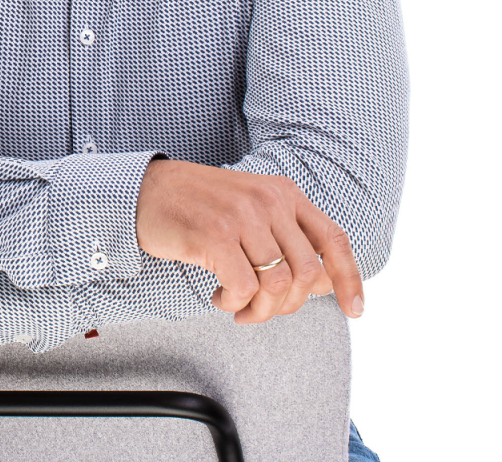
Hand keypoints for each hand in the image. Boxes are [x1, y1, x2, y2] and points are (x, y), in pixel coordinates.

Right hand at [135, 159, 363, 323]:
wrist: (146, 190)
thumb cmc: (198, 204)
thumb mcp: (251, 207)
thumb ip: (286, 235)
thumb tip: (322, 282)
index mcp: (283, 193)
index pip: (333, 239)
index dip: (350, 279)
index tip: (354, 310)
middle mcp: (268, 200)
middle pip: (307, 273)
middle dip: (288, 305)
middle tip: (262, 309)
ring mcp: (242, 217)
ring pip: (277, 285)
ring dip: (260, 310)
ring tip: (239, 307)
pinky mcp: (215, 236)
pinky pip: (244, 289)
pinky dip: (235, 304)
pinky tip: (220, 296)